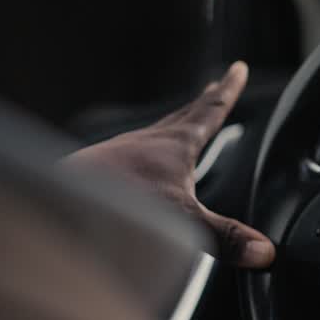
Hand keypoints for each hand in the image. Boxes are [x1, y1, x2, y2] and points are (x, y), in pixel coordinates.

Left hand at [64, 61, 274, 267]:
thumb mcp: (182, 221)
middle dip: (204, 102)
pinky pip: (131, 153)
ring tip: (180, 126)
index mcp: (175, 145)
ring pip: (155, 132)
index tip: (237, 68)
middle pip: (183, 115)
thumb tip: (265, 251)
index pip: (210, 111)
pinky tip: (137, 169)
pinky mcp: (98, 172)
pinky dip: (144, 152)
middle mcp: (147, 142)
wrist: (55, 200)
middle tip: (215, 84)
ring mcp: (120, 154)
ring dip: (173, 125)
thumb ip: (224, 236)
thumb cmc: (116, 202)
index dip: (228, 90)